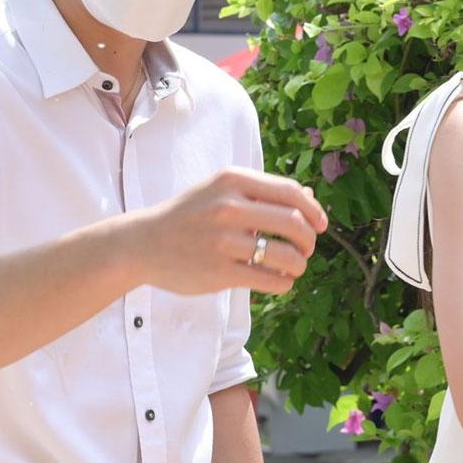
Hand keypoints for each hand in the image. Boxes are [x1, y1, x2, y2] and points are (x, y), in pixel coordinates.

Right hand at [125, 167, 327, 296]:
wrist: (143, 242)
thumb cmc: (190, 215)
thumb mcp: (221, 190)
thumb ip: (263, 192)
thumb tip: (310, 199)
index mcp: (232, 180)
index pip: (291, 192)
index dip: (314, 211)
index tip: (320, 225)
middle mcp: (228, 207)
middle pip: (294, 223)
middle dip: (310, 240)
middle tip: (306, 249)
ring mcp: (223, 241)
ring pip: (286, 255)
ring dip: (299, 264)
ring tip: (294, 267)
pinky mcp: (219, 272)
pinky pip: (269, 280)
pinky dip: (283, 283)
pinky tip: (279, 281)